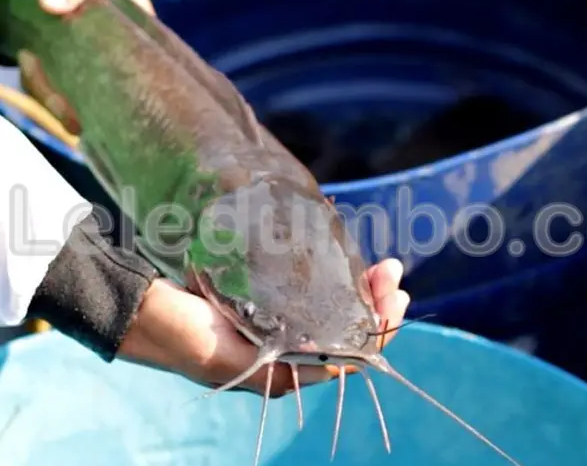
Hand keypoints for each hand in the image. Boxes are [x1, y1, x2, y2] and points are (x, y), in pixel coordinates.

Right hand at [117, 259, 410, 396]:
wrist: (144, 310)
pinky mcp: (270, 299)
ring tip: (384, 266)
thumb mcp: (234, 361)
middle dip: (378, 301)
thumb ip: (283, 369)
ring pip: (337, 309)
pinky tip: (349, 263)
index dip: (380, 328)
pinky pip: (315, 292)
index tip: (395, 296)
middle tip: (393, 270)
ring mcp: (283, 322)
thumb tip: (341, 368)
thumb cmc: (185, 336)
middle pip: (350, 329)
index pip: (350, 354)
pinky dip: (336, 278)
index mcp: (288, 370)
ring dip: (363, 289)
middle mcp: (291, 348)